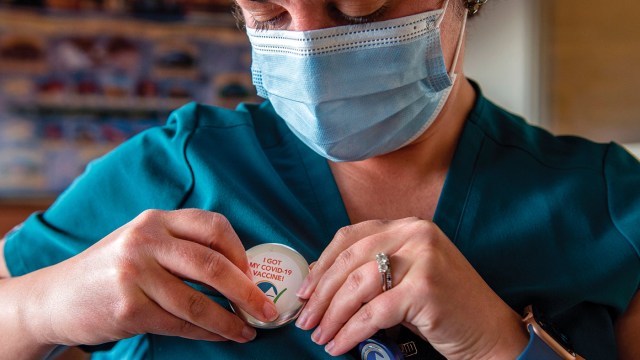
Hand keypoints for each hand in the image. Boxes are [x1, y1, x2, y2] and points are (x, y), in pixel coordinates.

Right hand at [25, 209, 277, 346]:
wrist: (55, 297)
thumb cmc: (111, 270)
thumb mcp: (143, 244)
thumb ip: (182, 248)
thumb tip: (240, 272)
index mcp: (157, 220)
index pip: (213, 226)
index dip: (241, 252)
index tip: (255, 275)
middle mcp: (146, 240)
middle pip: (213, 265)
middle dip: (247, 292)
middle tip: (267, 311)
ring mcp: (134, 274)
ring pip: (198, 302)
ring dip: (229, 321)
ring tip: (247, 331)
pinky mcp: (127, 308)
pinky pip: (179, 324)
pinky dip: (206, 333)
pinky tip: (220, 336)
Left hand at [294, 217, 527, 358]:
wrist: (489, 330)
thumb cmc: (443, 306)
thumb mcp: (406, 275)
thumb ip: (372, 269)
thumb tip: (320, 282)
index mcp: (407, 226)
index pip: (350, 237)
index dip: (322, 264)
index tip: (305, 290)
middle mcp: (415, 234)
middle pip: (349, 261)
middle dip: (320, 294)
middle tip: (306, 319)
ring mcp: (422, 259)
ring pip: (357, 286)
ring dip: (332, 316)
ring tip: (320, 336)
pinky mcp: (425, 288)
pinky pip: (374, 312)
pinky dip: (351, 331)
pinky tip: (339, 345)